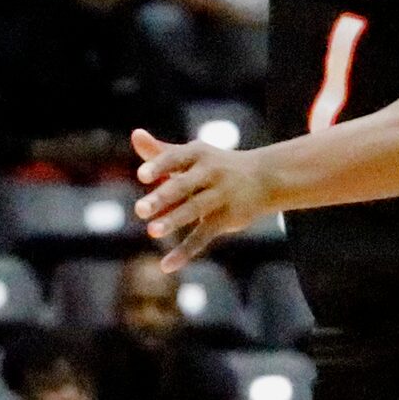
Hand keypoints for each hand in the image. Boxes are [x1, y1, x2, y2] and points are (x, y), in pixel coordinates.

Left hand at [133, 128, 273, 269]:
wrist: (263, 178)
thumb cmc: (215, 166)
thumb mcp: (192, 155)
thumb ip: (161, 151)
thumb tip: (135, 135)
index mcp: (198, 154)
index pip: (175, 158)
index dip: (159, 166)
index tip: (141, 176)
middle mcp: (211, 172)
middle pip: (183, 185)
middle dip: (162, 197)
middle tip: (139, 210)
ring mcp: (221, 195)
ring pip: (194, 209)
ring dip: (173, 220)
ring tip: (152, 231)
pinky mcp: (227, 218)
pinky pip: (203, 236)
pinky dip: (185, 251)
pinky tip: (166, 264)